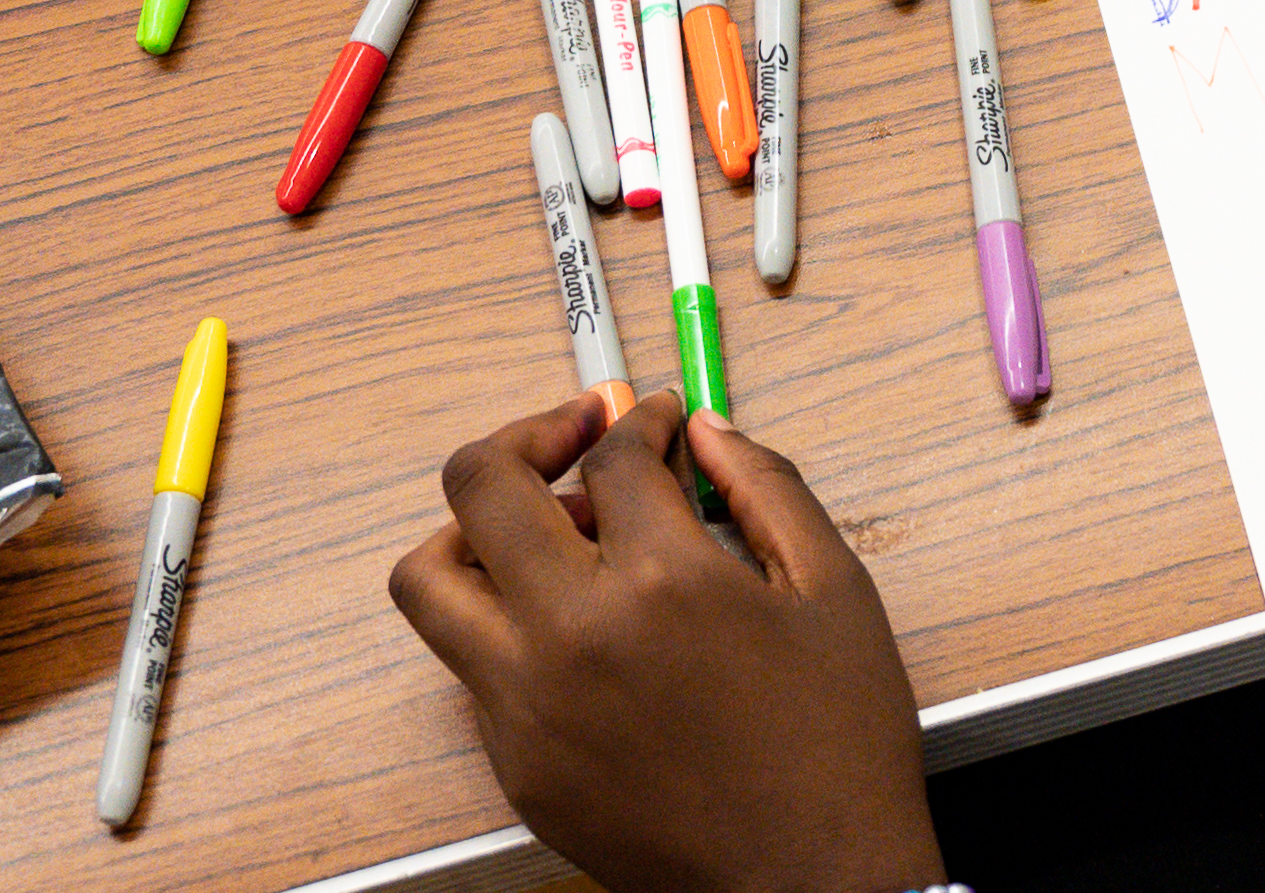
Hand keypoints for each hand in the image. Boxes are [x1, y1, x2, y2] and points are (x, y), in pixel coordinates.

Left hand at [388, 393, 943, 892]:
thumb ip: (767, 487)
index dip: (637, 419)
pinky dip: (504, 619)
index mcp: (664, 580)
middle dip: (529, 435)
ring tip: (542, 530)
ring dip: (474, 530)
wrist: (810, 885)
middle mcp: (571, 635)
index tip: (656, 422)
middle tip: (579, 438)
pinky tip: (577, 624)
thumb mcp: (834, 590)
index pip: (610, 453)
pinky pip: (468, 664)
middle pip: (480, 485)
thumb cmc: (835, 745)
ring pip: (429, 580)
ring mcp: (525, 706)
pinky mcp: (512, 764)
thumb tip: (703, 431)